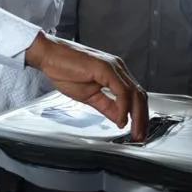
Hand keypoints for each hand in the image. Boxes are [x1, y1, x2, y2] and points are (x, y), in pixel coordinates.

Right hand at [25, 32, 147, 139]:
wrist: (48, 56)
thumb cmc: (63, 70)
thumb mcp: (88, 95)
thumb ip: (106, 106)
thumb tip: (119, 118)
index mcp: (115, 74)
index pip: (135, 96)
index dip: (139, 115)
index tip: (138, 131)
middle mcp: (118, 69)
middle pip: (139, 96)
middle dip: (142, 119)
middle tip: (140, 136)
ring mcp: (113, 67)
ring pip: (134, 94)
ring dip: (137, 116)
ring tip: (135, 131)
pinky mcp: (106, 68)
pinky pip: (121, 91)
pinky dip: (124, 107)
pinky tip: (121, 119)